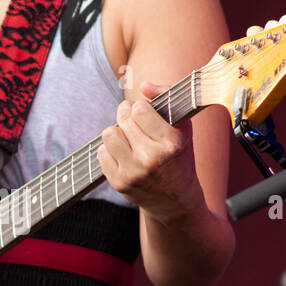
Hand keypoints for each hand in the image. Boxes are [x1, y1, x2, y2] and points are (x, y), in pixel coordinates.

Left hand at [96, 80, 202, 222]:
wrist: (174, 200)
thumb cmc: (179, 156)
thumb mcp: (183, 127)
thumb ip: (167, 97)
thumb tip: (143, 85)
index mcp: (172, 143)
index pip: (140, 110)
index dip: (140, 107)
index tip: (146, 113)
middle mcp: (152, 159)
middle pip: (123, 119)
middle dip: (127, 115)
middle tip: (134, 123)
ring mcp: (133, 173)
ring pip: (108, 134)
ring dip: (117, 132)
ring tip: (128, 138)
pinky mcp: (119, 183)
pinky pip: (102, 152)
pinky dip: (111, 150)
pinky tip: (124, 155)